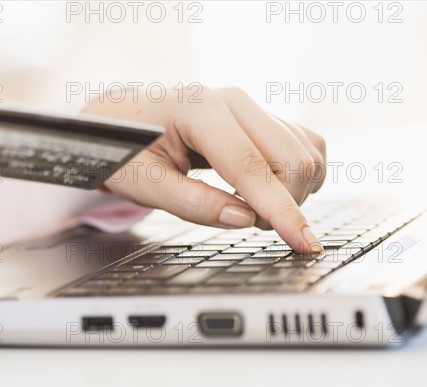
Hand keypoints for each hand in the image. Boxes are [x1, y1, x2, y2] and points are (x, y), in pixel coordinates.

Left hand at [83, 87, 325, 252]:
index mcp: (199, 110)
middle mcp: (233, 101)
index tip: (303, 244)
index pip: (251, 167)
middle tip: (246, 221)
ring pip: (305, 154)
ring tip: (248, 204)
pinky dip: (298, 176)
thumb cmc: (125, 149)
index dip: (280, 210)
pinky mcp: (260, 116)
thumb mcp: (143, 183)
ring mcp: (250, 106)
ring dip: (291, 192)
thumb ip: (191, 202)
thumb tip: (243, 219)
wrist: (121, 119)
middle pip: (292, 160)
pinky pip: (304, 146)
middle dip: (283, 205)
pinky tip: (267, 188)